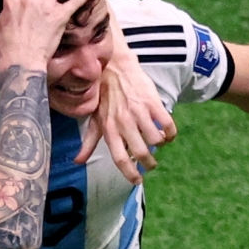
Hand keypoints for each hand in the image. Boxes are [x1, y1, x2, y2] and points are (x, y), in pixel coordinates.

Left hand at [75, 14, 177, 183]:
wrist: (113, 67)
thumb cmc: (102, 95)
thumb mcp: (93, 119)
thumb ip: (88, 142)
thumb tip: (78, 161)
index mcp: (109, 129)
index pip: (120, 158)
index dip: (130, 173)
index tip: (138, 181)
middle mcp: (124, 123)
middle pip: (141, 153)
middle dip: (149, 163)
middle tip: (151, 164)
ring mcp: (139, 112)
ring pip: (155, 139)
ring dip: (159, 146)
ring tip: (157, 143)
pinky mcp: (152, 102)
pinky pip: (167, 124)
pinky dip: (170, 133)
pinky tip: (167, 133)